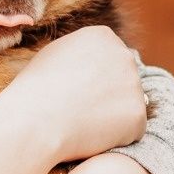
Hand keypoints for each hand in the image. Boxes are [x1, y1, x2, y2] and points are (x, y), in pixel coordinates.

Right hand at [0, 26, 146, 164]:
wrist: (34, 121)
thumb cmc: (35, 90)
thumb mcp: (54, 55)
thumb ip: (82, 53)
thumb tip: (96, 62)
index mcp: (102, 36)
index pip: (109, 58)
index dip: (92, 80)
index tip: (74, 90)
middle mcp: (124, 55)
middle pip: (122, 79)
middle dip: (106, 95)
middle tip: (78, 109)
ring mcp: (134, 85)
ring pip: (127, 105)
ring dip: (111, 116)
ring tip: (81, 122)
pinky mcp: (138, 115)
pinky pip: (131, 130)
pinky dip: (116, 137)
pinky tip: (91, 135)